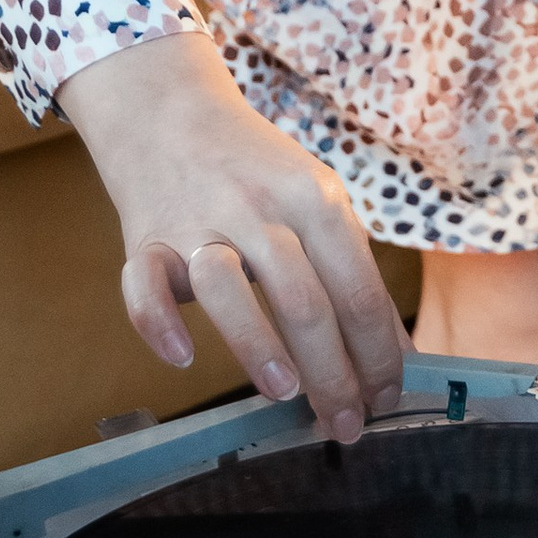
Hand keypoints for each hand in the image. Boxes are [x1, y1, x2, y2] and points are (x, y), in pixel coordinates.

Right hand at [56, 30, 406, 437]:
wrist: (172, 113)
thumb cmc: (258, 172)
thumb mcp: (319, 204)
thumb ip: (353, 274)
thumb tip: (395, 357)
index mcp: (316, 200)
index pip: (359, 291)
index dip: (378, 355)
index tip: (386, 402)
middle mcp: (259, 209)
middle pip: (305, 300)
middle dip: (332, 374)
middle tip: (345, 425)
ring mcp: (197, 222)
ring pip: (228, 288)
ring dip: (258, 346)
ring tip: (283, 394)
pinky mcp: (145, 238)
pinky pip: (142, 285)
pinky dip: (158, 323)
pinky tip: (182, 357)